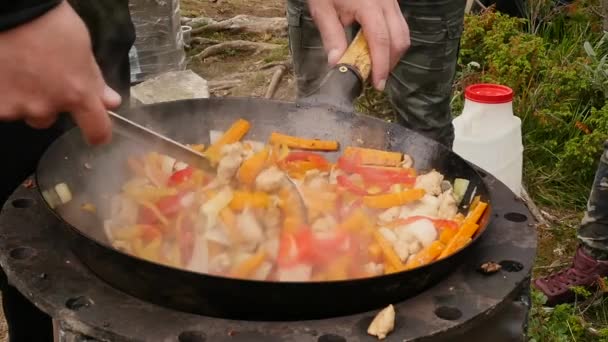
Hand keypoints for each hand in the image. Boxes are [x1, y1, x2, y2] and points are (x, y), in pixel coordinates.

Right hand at [0, 0, 120, 144]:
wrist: (8, 10)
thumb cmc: (49, 23)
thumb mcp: (81, 49)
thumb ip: (93, 80)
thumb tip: (110, 102)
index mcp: (77, 94)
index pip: (97, 130)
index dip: (98, 132)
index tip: (95, 132)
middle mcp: (46, 107)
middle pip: (48, 118)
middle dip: (45, 102)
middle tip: (38, 75)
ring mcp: (16, 106)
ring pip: (22, 111)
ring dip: (22, 96)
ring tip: (16, 68)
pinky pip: (2, 105)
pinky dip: (2, 92)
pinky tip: (3, 70)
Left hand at [308, 0, 409, 90]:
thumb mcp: (322, 8)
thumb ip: (331, 36)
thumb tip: (337, 64)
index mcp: (369, 5)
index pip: (381, 41)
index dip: (381, 65)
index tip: (377, 83)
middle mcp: (386, 3)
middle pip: (399, 39)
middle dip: (390, 63)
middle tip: (376, 80)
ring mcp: (391, 1)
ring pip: (403, 33)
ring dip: (392, 53)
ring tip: (376, 67)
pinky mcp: (390, 2)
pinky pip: (398, 25)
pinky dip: (391, 42)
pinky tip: (376, 50)